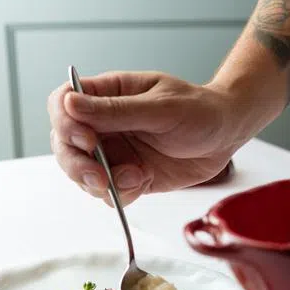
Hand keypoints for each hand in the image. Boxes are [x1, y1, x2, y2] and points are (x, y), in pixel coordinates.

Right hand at [48, 71, 261, 205]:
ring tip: (135, 178)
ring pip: (82, 173)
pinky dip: (121, 194)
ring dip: (99, 184)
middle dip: (76, 164)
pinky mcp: (129, 176)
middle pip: (65, 144)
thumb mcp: (161, 107)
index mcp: (107, 95)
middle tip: (98, 177)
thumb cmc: (199, 110)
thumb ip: (117, 110)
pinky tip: (144, 182)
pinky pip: (109, 192)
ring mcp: (115, 152)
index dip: (64, 122)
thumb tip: (70, 104)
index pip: (63, 104)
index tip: (86, 138)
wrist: (226, 134)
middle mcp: (104, 124)